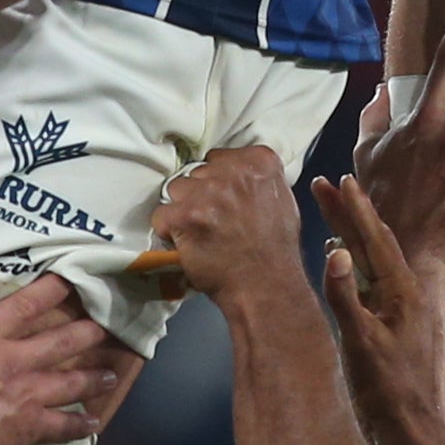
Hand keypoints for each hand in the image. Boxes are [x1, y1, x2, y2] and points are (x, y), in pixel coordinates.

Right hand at [0, 278, 117, 444]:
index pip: (26, 305)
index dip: (52, 288)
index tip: (73, 277)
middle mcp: (16, 360)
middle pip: (62, 340)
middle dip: (86, 331)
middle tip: (106, 324)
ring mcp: (29, 393)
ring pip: (71, 379)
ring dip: (92, 376)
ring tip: (111, 372)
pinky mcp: (33, 425)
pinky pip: (63, 424)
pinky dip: (79, 424)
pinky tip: (94, 423)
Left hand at [149, 142, 307, 299]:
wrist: (265, 286)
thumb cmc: (275, 251)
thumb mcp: (282, 201)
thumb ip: (258, 180)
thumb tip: (237, 173)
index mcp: (259, 162)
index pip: (221, 157)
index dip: (218, 179)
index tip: (222, 196)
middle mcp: (233, 171)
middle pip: (197, 172)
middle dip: (201, 193)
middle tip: (213, 219)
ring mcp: (207, 193)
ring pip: (176, 189)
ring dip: (183, 209)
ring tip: (199, 231)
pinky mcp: (184, 216)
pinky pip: (161, 215)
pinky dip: (169, 230)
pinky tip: (186, 243)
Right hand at [314, 168, 444, 444]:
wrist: (409, 431)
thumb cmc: (386, 391)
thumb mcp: (361, 343)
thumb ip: (346, 297)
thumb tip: (335, 251)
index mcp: (404, 292)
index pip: (377, 238)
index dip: (356, 209)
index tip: (341, 179)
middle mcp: (405, 294)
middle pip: (374, 242)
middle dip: (349, 213)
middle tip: (326, 183)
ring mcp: (399, 309)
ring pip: (372, 261)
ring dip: (350, 234)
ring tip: (331, 209)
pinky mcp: (391, 325)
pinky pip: (370, 282)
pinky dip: (352, 263)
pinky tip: (340, 259)